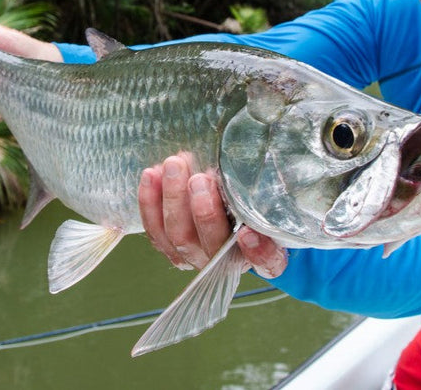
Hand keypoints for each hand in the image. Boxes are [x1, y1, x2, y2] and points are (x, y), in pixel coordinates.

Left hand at [138, 153, 287, 277]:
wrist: (230, 214)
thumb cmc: (254, 204)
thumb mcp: (270, 197)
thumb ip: (267, 188)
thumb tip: (261, 159)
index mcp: (262, 253)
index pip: (265, 260)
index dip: (257, 251)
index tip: (248, 233)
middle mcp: (227, 261)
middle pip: (211, 243)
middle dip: (203, 212)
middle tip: (200, 179)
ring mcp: (195, 255)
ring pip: (178, 236)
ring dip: (172, 199)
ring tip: (173, 166)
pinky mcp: (170, 246)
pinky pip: (155, 230)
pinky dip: (150, 202)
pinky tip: (151, 174)